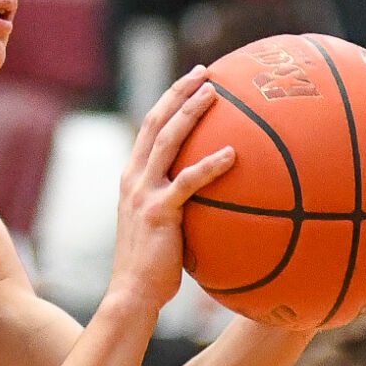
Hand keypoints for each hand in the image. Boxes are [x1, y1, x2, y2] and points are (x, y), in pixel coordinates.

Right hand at [108, 67, 236, 311]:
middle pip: (155, 122)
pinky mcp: (158, 212)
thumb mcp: (160, 227)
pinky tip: (233, 154)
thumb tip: (215, 197)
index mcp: (132, 177)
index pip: (149, 128)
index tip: (192, 81)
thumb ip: (177, 205)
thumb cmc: (153, 267)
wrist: (132, 293)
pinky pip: (188, 182)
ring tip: (215, 93)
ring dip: (190, 112)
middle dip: (179, 92)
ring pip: (167, 141)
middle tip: (205, 72)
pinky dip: (210, 165)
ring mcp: (143, 193)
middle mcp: (133, 178)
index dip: (169, 100)